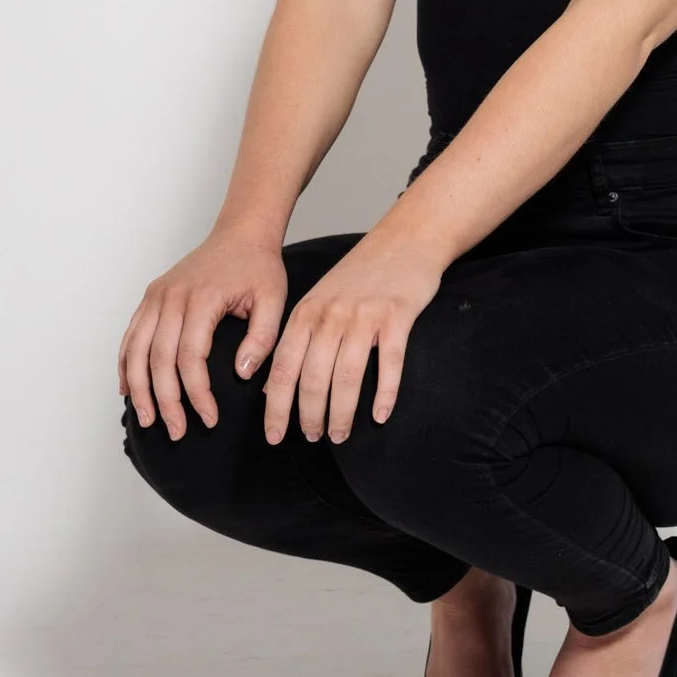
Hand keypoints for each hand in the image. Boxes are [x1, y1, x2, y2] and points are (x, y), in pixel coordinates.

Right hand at [118, 223, 286, 439]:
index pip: (191, 357)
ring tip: (148, 420)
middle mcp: (172, 297)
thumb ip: (261, 338)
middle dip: (166, 401)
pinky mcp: (151, 296)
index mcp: (202, 298)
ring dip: (139, 388)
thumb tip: (241, 374)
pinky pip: (131, 335)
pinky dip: (125, 364)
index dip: (197, 394)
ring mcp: (157, 296)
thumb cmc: (258, 267)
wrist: (240, 233)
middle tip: (177, 431)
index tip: (209, 419)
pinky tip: (128, 389)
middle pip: (158, 359)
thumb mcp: (273, 300)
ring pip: (136, 350)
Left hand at [262, 225, 441, 445]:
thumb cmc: (360, 275)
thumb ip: (297, 341)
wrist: (404, 239)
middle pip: (313, 377)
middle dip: (310, 416)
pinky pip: (390, 363)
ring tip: (341, 435)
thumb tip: (272, 388)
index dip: (276, 407)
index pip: (282, 368)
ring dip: (342, 413)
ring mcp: (365, 315)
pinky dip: (385, 394)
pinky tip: (381, 415)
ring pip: (347, 376)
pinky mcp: (397, 316)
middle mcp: (331, 315)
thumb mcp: (318, 302)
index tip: (275, 436)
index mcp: (306, 313)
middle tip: (314, 438)